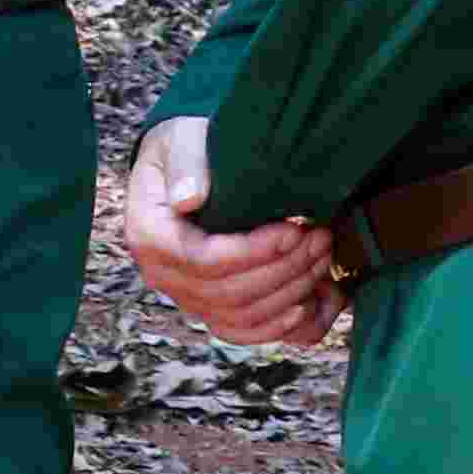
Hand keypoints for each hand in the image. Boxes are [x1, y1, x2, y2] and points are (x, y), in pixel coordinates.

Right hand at [121, 115, 339, 348]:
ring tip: (323, 256)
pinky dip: (280, 326)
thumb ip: (185, 163)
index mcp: (149, 236)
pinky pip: (243, 332)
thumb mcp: (181, 140)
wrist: (183, 167)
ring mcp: (185, 296)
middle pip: (227, 294)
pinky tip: (311, 304)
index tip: (293, 230)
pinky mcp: (209, 308)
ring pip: (241, 316)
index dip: (253, 252)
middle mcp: (162, 275)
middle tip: (321, 238)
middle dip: (283, 270)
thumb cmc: (185, 150)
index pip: (203, 260)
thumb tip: (189, 198)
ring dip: (290, 293)